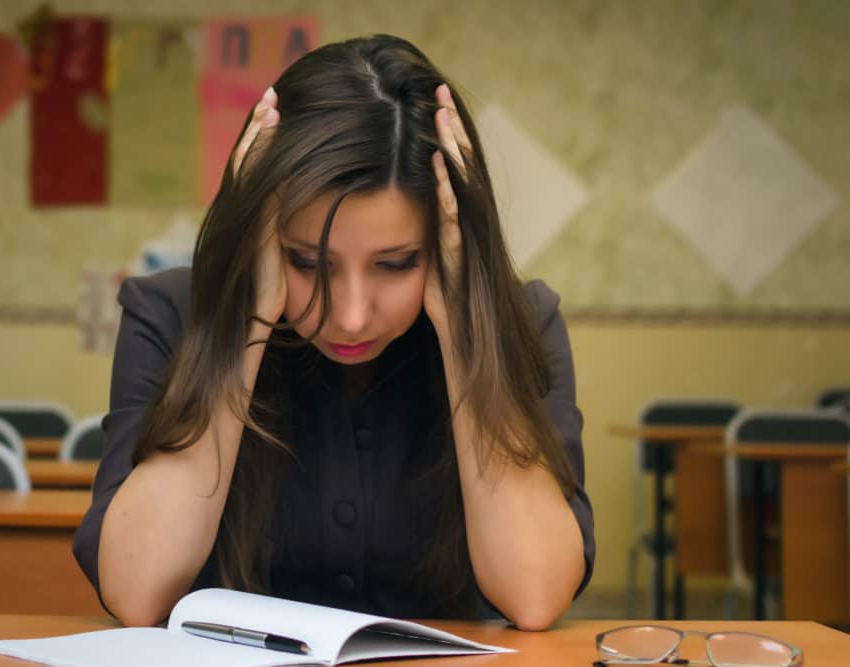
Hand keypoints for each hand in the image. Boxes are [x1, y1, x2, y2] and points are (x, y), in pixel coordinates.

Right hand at [232, 87, 286, 324]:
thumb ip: (285, 274)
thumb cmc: (256, 342)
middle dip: (261, 135)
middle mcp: (248, 236)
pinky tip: (273, 138)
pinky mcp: (255, 244)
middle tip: (273, 97)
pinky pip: (259, 194)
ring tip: (272, 105)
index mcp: (257, 244)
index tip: (279, 122)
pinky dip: (262, 163)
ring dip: (260, 139)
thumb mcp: (277, 297)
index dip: (265, 154)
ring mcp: (247, 239)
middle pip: (251, 172)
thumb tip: (301, 264)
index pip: (261, 187)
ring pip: (250, 177)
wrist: (235, 363)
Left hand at [424, 83, 471, 336]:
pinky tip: (438, 168)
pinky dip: (446, 193)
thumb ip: (427, 246)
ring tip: (441, 115)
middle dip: (449, 132)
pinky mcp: (457, 261)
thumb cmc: (450, 319)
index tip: (433, 106)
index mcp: (454, 229)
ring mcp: (463, 245)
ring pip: (459, 189)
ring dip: (450, 152)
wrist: (472, 358)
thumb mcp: (433, 275)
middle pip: (459, 171)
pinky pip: (452, 222)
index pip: (449, 175)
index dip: (442, 141)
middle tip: (438, 92)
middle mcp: (462, 231)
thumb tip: (411, 229)